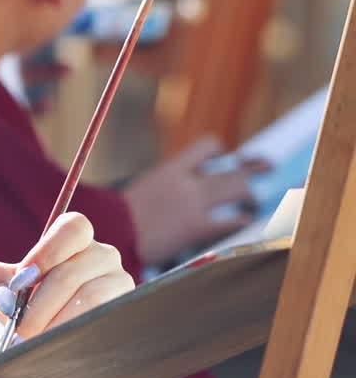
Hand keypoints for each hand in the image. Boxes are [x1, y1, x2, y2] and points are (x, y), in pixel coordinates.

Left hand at [0, 211, 132, 339]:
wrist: (43, 335)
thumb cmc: (25, 304)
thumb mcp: (5, 288)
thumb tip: (3, 292)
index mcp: (76, 238)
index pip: (73, 228)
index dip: (47, 253)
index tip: (21, 281)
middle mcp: (104, 256)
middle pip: (71, 274)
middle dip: (39, 306)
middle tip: (19, 329)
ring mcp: (120, 285)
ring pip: (92, 299)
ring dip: (56, 324)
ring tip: (32, 343)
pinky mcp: (126, 313)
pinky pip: (103, 323)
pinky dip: (74, 336)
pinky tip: (55, 348)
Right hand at [122, 136, 267, 264]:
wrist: (110, 230)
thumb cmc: (115, 214)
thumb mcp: (138, 193)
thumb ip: (161, 189)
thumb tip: (170, 191)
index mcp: (170, 170)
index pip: (205, 148)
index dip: (217, 150)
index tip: (224, 154)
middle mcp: (187, 183)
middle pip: (231, 169)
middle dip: (252, 166)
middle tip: (267, 164)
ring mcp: (194, 204)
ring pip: (237, 190)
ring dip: (250, 193)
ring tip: (257, 197)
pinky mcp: (197, 228)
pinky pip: (230, 221)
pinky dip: (242, 221)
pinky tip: (247, 221)